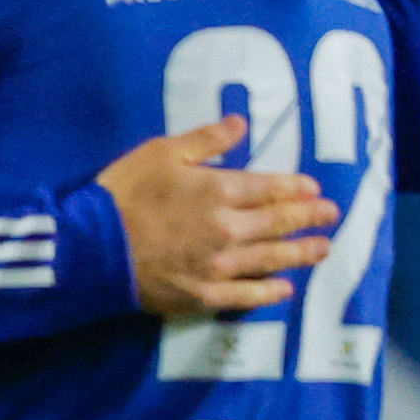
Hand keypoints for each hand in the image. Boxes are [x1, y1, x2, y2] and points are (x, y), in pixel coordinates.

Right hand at [102, 114, 334, 316]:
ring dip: (300, 254)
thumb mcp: (158, 153)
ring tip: (322, 250)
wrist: (88, 251)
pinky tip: (284, 290)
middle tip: (331, 216)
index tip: (314, 190)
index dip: (297, 188)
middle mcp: (229, 229)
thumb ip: (205, 140)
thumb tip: (242, 123)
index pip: (272, 189)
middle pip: (279, 223)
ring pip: (271, 259)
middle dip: (309, 218)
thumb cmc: (121, 196)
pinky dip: (268, 293)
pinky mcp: (201, 295)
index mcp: (220, 191)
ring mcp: (218, 266)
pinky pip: (245, 296)